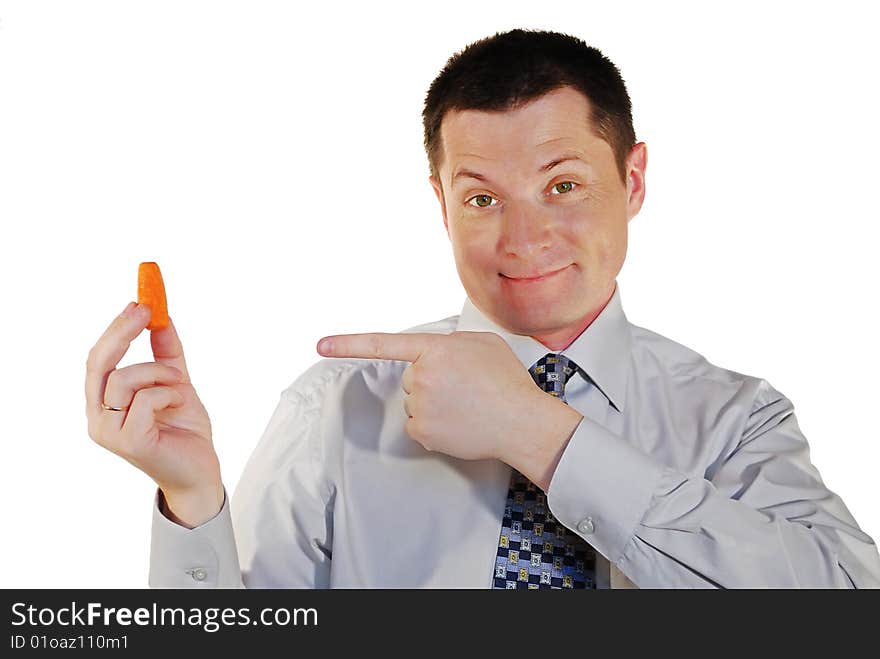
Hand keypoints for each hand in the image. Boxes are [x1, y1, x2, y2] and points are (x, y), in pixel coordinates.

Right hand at [85, 302, 222, 523]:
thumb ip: (166, 353)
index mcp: (102, 403)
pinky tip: (179, 405)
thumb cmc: (184, 430)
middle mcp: (97, 418)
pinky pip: (146, 398)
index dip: (115, 329)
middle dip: (122, 331)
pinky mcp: (129, 442)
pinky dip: (168, 394)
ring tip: (180, 387)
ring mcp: (109, 432)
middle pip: (98, 363)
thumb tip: (162, 316)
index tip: (138, 302)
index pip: (98, 359)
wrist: (201, 470)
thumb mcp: (176, 382)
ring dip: (160, 373)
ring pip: (126, 379)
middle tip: (147, 310)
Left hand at [317, 331, 581, 481]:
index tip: (319, 344)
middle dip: (431, 380)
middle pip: (411, 377)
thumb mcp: (483, 343)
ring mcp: (420, 406)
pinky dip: (434, 425)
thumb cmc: (508, 381)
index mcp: (434, 349)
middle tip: (466, 387)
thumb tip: (437, 353)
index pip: (384, 343)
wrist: (522, 422)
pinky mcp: (423, 432)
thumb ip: (451, 342)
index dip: (349, 343)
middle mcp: (421, 377)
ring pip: (414, 402)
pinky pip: (418, 425)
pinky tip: (460, 422)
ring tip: (468, 405)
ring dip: (434, 403)